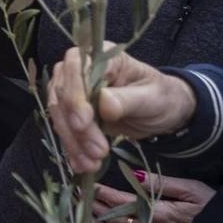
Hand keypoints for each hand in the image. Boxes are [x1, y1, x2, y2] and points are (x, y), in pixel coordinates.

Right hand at [47, 45, 198, 173]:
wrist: (163, 114)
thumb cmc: (162, 97)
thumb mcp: (152, 98)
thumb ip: (128, 99)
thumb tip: (104, 103)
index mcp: (101, 57)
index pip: (76, 69)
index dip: (75, 95)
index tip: (83, 122)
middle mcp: (78, 70)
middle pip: (62, 95)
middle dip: (75, 127)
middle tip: (97, 152)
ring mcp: (72, 92)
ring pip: (59, 115)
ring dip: (72, 142)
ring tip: (91, 164)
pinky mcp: (72, 114)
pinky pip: (65, 130)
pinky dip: (72, 149)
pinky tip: (82, 165)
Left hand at [93, 175, 214, 222]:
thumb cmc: (214, 210)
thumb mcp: (192, 189)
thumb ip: (161, 183)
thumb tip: (132, 173)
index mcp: (157, 212)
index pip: (121, 201)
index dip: (101, 193)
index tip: (85, 185)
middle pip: (116, 219)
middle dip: (95, 208)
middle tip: (77, 199)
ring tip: (84, 220)